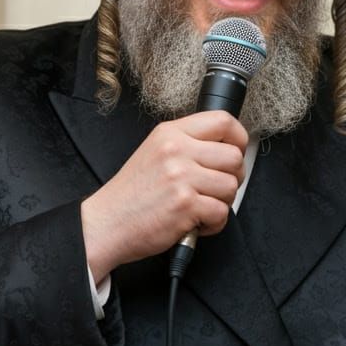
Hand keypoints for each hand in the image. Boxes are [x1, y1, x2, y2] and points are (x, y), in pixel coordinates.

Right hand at [80, 111, 247, 283]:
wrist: (106, 223)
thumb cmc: (131, 194)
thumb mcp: (155, 152)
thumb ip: (187, 144)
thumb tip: (226, 147)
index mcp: (170, 133)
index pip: (223, 121)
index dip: (239, 139)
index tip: (236, 152)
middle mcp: (176, 150)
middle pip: (234, 157)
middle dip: (232, 177)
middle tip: (215, 189)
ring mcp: (181, 177)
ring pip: (231, 186)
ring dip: (221, 203)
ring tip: (200, 207)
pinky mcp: (185, 204)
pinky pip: (222, 213)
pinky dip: (212, 224)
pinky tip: (194, 222)